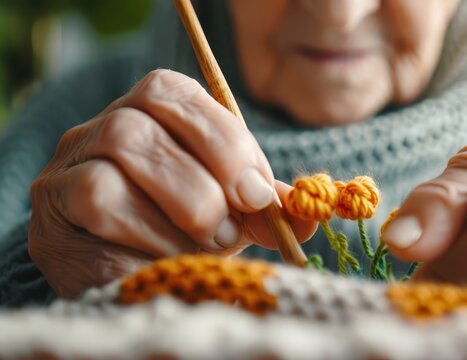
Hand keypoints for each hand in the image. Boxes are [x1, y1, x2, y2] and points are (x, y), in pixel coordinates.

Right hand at [28, 69, 315, 298]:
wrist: (135, 278)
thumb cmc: (188, 235)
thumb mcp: (234, 215)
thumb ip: (267, 207)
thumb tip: (310, 208)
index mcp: (147, 116)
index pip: (172, 92)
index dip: (221, 137)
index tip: (257, 191)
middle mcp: (98, 128)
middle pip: (141, 119)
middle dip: (205, 176)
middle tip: (235, 223)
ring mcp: (67, 166)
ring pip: (118, 157)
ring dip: (181, 207)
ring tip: (209, 244)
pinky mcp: (53, 210)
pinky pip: (100, 201)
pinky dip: (150, 234)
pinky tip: (168, 257)